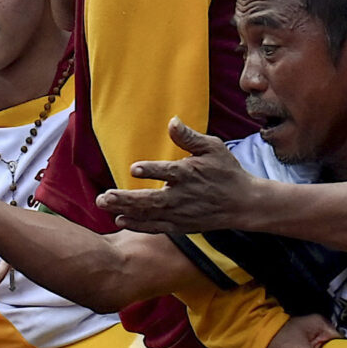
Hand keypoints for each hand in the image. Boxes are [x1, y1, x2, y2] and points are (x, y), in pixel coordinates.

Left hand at [104, 120, 266, 234]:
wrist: (243, 203)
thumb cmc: (226, 171)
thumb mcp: (212, 148)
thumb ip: (189, 137)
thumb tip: (172, 121)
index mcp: (190, 173)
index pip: (169, 172)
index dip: (152, 170)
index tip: (134, 168)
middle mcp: (183, 196)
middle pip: (151, 200)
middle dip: (126, 199)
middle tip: (103, 197)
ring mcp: (181, 213)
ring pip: (149, 214)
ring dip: (125, 210)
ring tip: (104, 205)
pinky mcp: (181, 225)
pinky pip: (156, 226)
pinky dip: (138, 225)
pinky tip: (120, 220)